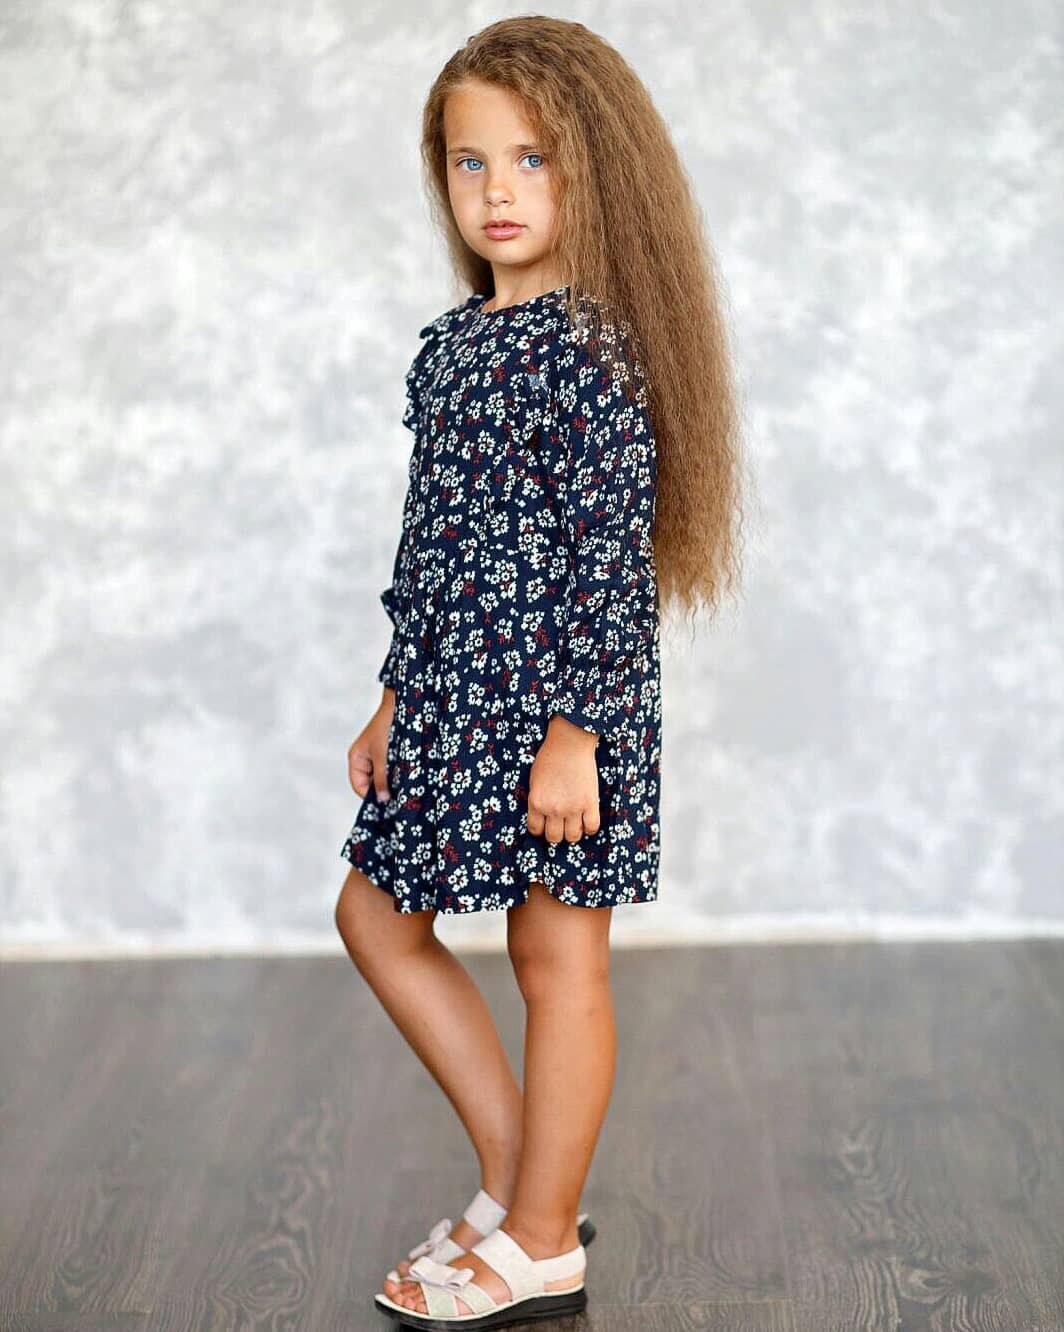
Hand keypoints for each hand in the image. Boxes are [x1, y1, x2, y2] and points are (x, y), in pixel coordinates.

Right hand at [347, 687, 395, 801]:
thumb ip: (381, 778)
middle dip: (384, 788)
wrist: (401, 704)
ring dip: (393, 780)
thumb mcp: (383, 756)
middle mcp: (365, 759)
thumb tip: (382, 799)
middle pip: (371, 783)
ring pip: (383, 777)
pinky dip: (398, 773)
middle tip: (398, 795)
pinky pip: (391, 769)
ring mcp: (377, 756)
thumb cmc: (386, 726)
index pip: (359, 786)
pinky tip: (408, 774)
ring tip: (404, 783)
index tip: (387, 802)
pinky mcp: (389, 753)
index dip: (371, 796)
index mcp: (356, 759)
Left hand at [527, 715, 600, 843]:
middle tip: (560, 824)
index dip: (540, 829)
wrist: (569, 743)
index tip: (545, 824)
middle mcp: (553, 809)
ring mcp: (573, 808)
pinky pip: (592, 827)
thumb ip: (537, 799)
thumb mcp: (534, 780)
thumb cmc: (550, 757)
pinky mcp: (590, 803)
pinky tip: (587, 819)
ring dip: (573, 832)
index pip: (535, 830)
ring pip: (573, 837)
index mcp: (536, 802)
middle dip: (556, 833)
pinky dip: (590, 828)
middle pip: (554, 838)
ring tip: (574, 822)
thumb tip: (540, 814)